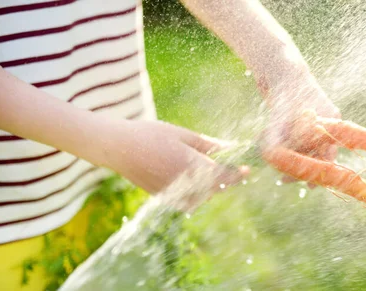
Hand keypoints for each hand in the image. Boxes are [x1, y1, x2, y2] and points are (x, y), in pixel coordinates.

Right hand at [106, 119, 248, 199]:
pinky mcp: (164, 198)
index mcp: (193, 167)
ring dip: (210, 187)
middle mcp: (185, 185)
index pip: (225, 178)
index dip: (238, 174)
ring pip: (203, 197)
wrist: (118, 148)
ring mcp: (174, 194)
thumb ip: (209, 145)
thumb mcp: (183, 135)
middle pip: (216, 189)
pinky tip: (191, 177)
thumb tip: (232, 147)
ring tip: (208, 169)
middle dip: (225, 179)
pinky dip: (195, 192)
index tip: (247, 169)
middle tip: (230, 165)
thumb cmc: (151, 135)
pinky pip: (188, 200)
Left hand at [257, 66, 340, 183]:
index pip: (329, 157)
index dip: (319, 173)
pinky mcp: (306, 118)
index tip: (308, 185)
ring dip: (295, 157)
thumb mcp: (279, 121)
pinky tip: (274, 149)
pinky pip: (302, 140)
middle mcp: (328, 122)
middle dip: (303, 167)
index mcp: (331, 122)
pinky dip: (291, 146)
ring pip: (309, 148)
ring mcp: (319, 120)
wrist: (279, 68)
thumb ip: (277, 143)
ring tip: (276, 163)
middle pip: (319, 154)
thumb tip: (275, 163)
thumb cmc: (283, 93)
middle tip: (284, 179)